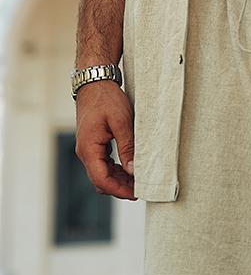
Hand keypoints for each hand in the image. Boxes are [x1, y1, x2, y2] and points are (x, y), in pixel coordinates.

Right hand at [74, 81, 136, 200]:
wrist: (95, 81)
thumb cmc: (107, 98)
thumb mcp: (121, 121)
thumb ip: (127, 147)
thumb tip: (133, 170)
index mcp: (89, 149)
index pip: (102, 180)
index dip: (119, 190)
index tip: (136, 194)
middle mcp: (85, 151)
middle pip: (100, 180)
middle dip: (120, 187)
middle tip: (141, 189)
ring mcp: (87, 148)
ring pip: (101, 173)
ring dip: (118, 179)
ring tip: (138, 180)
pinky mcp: (92, 143)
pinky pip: (102, 163)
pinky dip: (115, 169)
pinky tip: (129, 167)